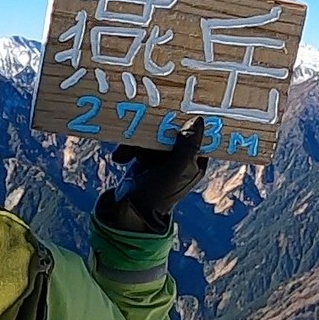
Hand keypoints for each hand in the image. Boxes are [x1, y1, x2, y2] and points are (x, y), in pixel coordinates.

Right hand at [93, 117, 209, 233]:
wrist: (128, 211)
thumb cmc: (156, 195)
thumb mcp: (174, 171)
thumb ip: (186, 147)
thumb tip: (198, 121)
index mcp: (195, 162)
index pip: (198, 135)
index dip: (188, 121)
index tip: (178, 108)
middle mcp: (180, 158)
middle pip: (171, 131)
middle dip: (153, 133)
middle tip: (144, 131)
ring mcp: (162, 158)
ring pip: (152, 136)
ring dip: (135, 144)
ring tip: (124, 155)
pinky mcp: (145, 158)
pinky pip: (139, 144)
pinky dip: (128, 149)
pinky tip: (120, 158)